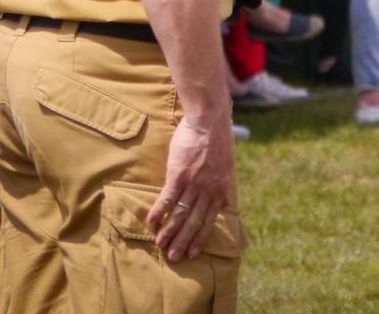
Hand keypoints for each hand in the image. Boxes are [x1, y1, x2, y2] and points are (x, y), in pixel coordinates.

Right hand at [148, 114, 235, 261]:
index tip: (193, 252)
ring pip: (180, 214)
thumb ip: (221, 182)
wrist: (209, 120)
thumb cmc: (217, 138)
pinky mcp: (178, 175)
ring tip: (160, 245)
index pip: (210, 219)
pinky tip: (151, 223)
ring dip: (169, 231)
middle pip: (194, 221)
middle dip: (183, 241)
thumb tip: (223, 198)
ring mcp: (193, 184)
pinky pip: (167, 199)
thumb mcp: (226, 164)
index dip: (200, 237)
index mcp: (221, 188)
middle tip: (174, 257)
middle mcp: (208, 190)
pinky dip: (159, 212)